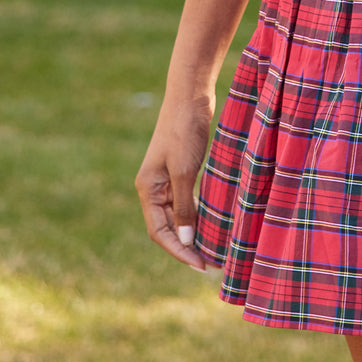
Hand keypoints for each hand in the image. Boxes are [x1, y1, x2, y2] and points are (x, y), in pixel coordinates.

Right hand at [135, 95, 213, 271]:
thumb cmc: (184, 130)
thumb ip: (184, 207)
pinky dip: (197, 216)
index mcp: (148, 189)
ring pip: (177, 216)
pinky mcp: (180, 170)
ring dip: (192, 234)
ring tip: (213, 251)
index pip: (159, 232)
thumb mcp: (185, 171)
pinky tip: (212, 225)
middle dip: (186, 248)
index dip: (179, 251)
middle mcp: (153, 187)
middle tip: (210, 264)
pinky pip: (185, 202)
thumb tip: (187, 242)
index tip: (201, 265)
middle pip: (166, 228)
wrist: (190, 96)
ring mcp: (166, 179)